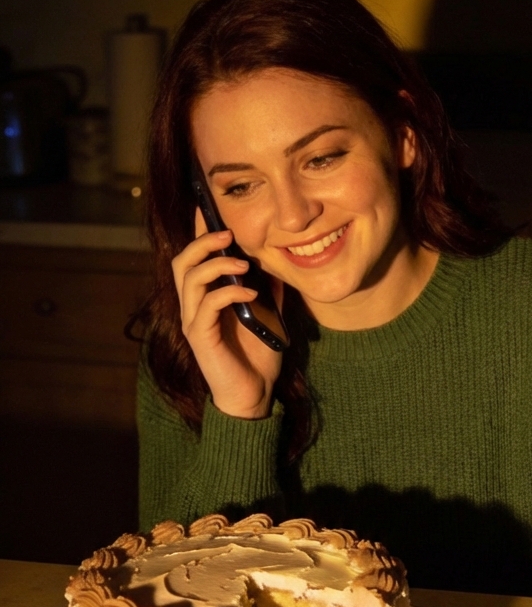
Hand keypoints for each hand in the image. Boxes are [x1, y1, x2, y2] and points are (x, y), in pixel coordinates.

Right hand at [171, 210, 283, 418]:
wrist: (254, 395)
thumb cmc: (257, 357)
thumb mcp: (268, 315)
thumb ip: (267, 289)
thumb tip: (276, 263)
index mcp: (204, 299)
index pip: (192, 259)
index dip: (198, 233)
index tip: (210, 210)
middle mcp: (192, 308)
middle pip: (181, 262)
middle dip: (203, 242)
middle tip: (229, 235)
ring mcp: (193, 322)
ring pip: (189, 279)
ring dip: (217, 265)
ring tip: (244, 265)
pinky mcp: (200, 338)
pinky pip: (206, 305)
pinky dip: (228, 293)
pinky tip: (251, 294)